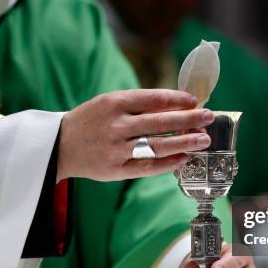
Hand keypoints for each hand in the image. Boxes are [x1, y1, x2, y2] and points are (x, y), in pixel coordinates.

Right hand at [57, 89, 214, 180]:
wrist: (59, 145)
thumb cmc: (91, 120)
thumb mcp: (109, 103)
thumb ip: (139, 104)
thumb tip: (177, 105)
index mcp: (114, 103)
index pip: (153, 98)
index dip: (178, 100)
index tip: (195, 101)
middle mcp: (116, 125)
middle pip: (160, 122)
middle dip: (189, 119)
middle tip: (209, 118)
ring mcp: (116, 149)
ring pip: (157, 146)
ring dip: (184, 142)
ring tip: (204, 140)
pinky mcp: (115, 170)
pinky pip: (147, 167)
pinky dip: (168, 163)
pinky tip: (185, 159)